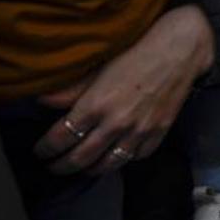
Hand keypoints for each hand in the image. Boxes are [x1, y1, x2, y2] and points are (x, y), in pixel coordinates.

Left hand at [33, 6, 213, 174]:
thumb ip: (71, 89)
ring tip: (82, 169)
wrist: (179, 49)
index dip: (45, 148)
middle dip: (61, 166)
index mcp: (96, 105)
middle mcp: (115, 123)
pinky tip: (117, 155)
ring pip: (108, 165)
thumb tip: (43, 101)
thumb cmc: (136, 50)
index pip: (60, 138)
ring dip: (90, 170)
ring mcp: (139, 131)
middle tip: (53, 166)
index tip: (40, 150)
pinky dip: (124, 160)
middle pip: (80, 158)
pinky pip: (136, 157)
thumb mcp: (99, 66)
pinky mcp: (159, 132)